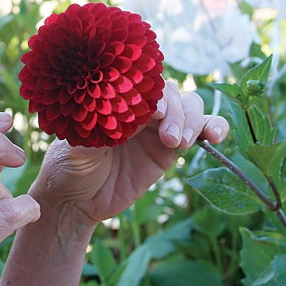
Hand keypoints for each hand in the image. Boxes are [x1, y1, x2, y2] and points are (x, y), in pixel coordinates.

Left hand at [32, 80, 228, 232]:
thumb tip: (121, 113)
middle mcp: (140, 108)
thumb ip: (98, 129)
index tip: (155, 112)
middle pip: (172, 94)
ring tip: (180, 143)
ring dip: (193, 120)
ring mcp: (157, 128)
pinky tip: (216, 136)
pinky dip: (214, 128)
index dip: (156, 95)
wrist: (75, 201)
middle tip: (168, 137)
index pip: (145, 84)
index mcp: (116, 99)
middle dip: (176, 111)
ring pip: (189, 108)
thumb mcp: (76, 146)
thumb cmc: (68, 166)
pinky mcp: (169, 149)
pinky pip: (200, 132)